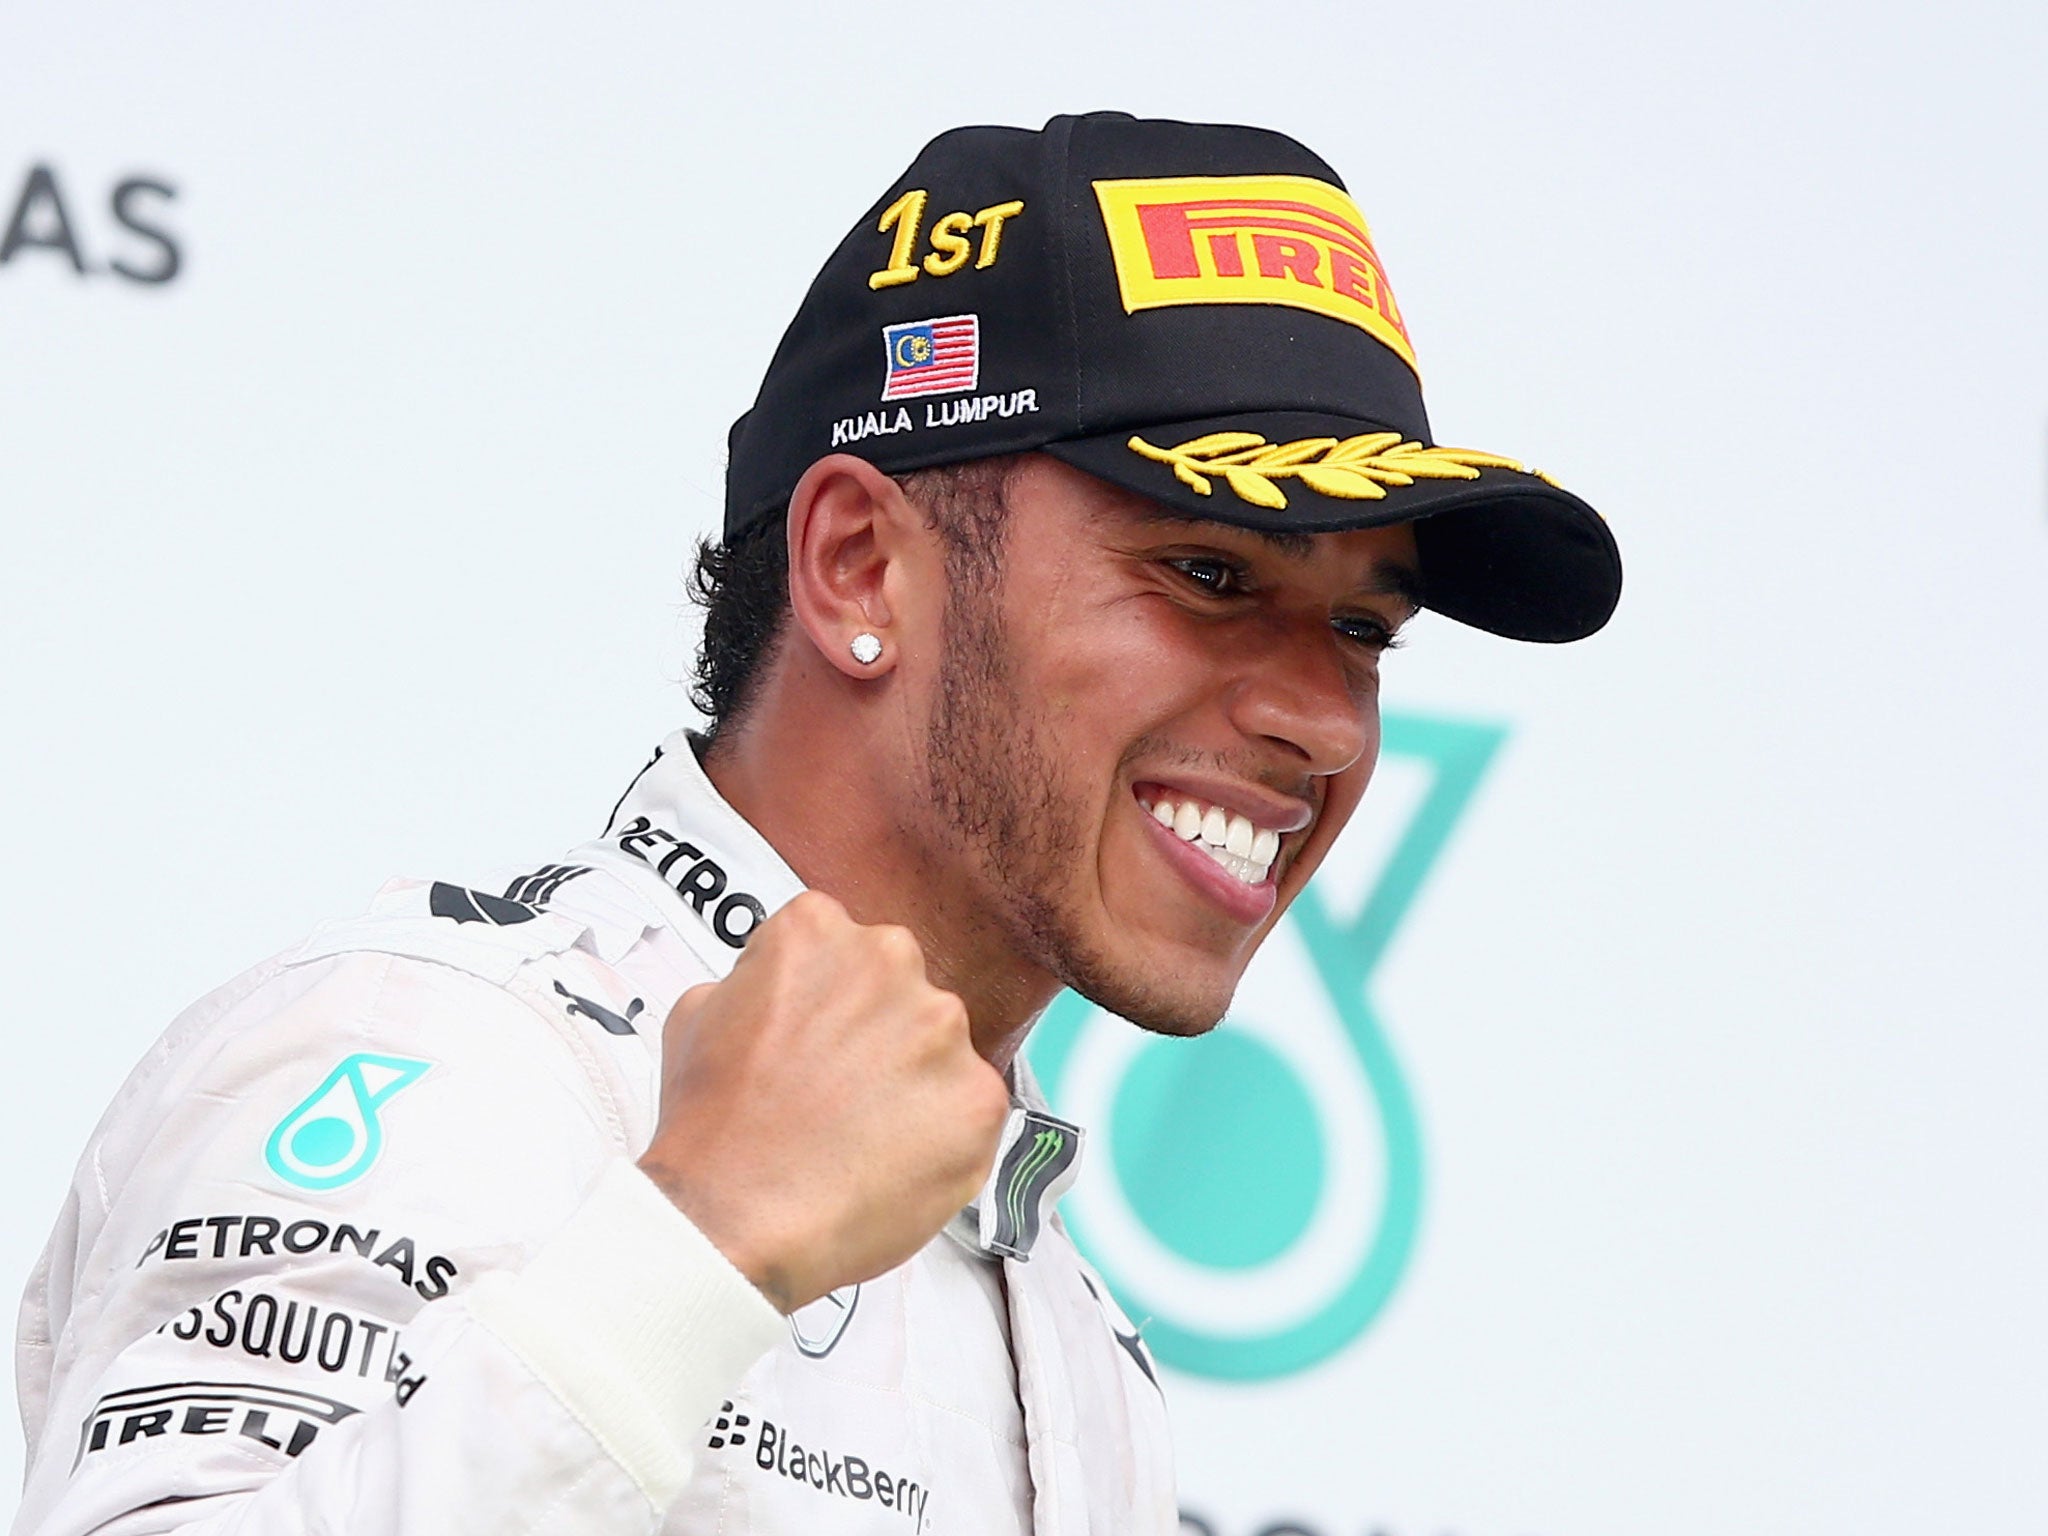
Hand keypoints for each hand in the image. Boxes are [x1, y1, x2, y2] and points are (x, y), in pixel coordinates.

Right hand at [636, 891, 1008, 1311]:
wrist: (734, 1220)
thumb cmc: (712, 1130)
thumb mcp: (696, 1017)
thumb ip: (754, 982)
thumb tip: (774, 990)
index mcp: (817, 930)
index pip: (841, 946)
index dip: (825, 1001)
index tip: (815, 1038)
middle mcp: (888, 960)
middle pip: (899, 990)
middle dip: (877, 1034)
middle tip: (838, 1092)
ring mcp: (941, 1028)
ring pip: (940, 1048)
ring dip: (913, 1083)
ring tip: (861, 1136)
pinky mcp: (980, 1095)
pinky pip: (971, 1107)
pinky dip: (943, 1136)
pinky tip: (892, 1162)